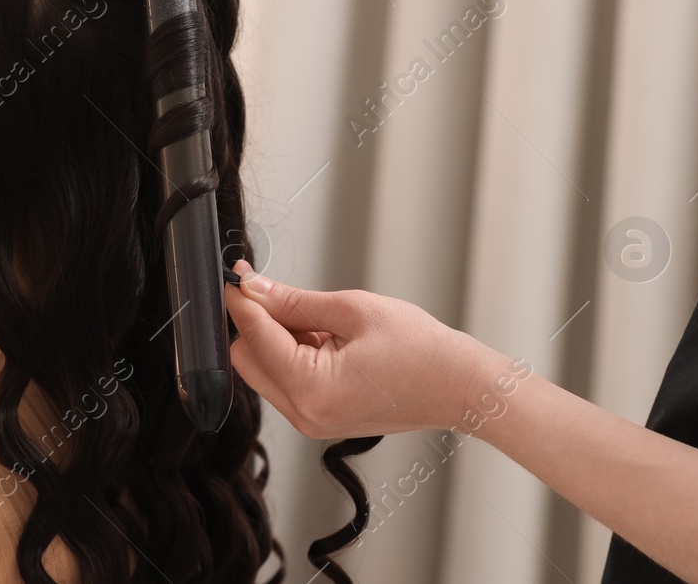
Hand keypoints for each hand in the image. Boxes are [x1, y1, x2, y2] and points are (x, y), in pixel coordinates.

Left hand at [224, 260, 506, 439]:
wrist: (460, 386)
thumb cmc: (421, 350)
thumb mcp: (352, 310)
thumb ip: (293, 301)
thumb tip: (253, 288)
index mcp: (311, 388)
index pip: (252, 336)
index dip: (242, 300)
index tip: (237, 276)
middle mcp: (305, 414)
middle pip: (247, 360)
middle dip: (256, 323)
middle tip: (279, 293)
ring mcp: (311, 422)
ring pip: (264, 371)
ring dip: (276, 340)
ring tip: (320, 321)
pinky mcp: (320, 419)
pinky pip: (286, 382)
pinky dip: (292, 356)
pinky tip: (324, 338)